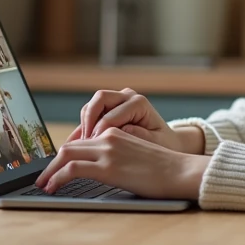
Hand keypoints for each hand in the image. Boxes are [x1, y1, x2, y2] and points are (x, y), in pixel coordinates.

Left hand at [35, 127, 209, 199]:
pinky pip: (73, 169)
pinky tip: (52, 188)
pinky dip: (57, 177)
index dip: (64, 156)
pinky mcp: (108, 167)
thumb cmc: (165, 171)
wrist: (181, 172)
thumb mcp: (137, 157)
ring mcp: (107, 150)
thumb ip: (118, 158)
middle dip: (52, 163)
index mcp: (116, 133)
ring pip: (66, 155)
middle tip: (42, 178)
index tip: (55, 169)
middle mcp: (109, 137)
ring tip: (43, 185)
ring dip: (50, 171)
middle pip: (69, 146)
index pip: (81, 142)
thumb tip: (102, 172)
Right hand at [67, 88, 203, 153]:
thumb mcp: (156, 143)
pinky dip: (83, 128)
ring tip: (82, 145)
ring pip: (92, 105)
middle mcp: (127, 96)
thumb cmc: (162, 144)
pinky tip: (77, 143)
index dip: (100, 132)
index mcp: (139, 103)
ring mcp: (117, 100)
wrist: (167, 142)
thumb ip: (138, 137)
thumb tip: (119, 132)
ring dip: (84, 124)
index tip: (94, 147)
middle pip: (98, 99)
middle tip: (84, 143)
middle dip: (88, 121)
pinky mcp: (109, 109)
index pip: (111, 114)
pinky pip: (91, 115)